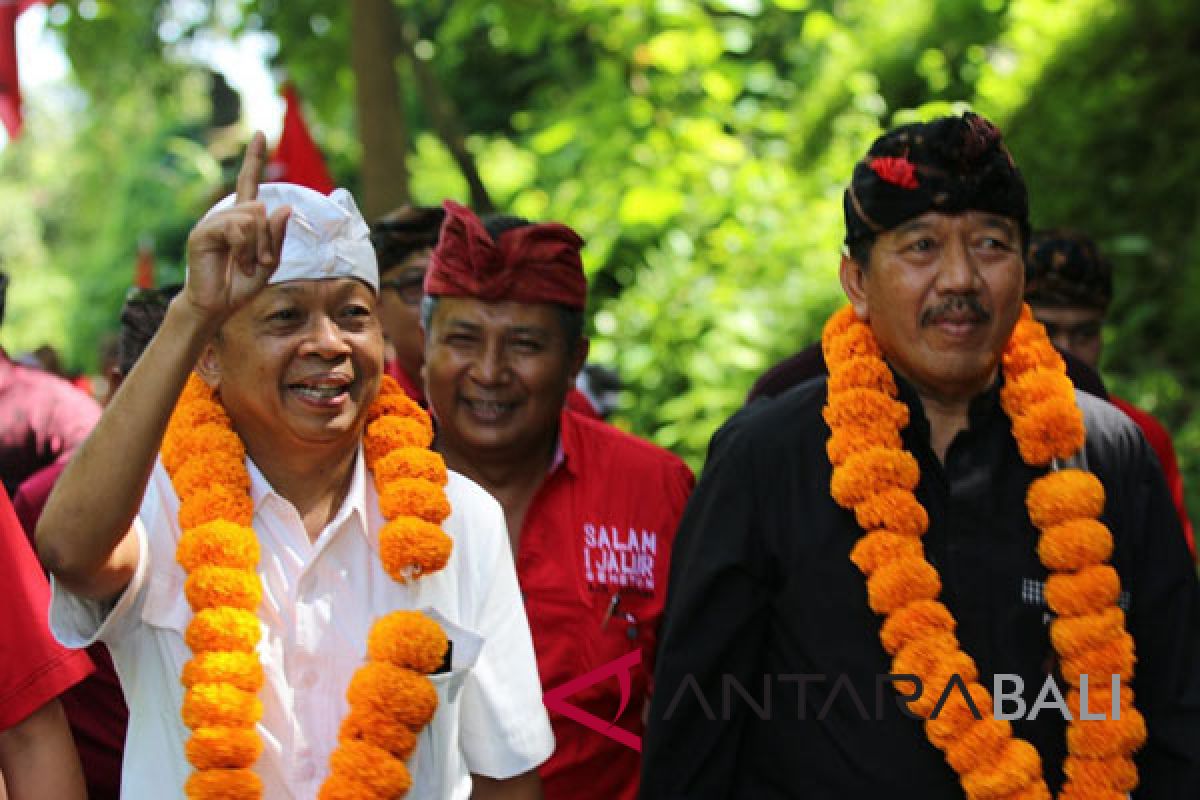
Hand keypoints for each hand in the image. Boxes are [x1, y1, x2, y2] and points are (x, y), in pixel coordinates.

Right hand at [182, 132, 290, 325]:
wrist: (218, 305)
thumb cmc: (241, 284)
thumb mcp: (270, 261)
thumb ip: (278, 236)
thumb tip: (283, 206)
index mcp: (243, 219)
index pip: (249, 182)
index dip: (255, 158)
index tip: (262, 133)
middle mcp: (227, 215)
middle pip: (261, 209)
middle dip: (268, 240)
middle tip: (258, 262)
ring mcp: (213, 222)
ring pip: (251, 219)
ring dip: (257, 247)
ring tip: (245, 265)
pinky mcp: (202, 233)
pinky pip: (236, 229)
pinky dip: (244, 249)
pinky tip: (236, 263)